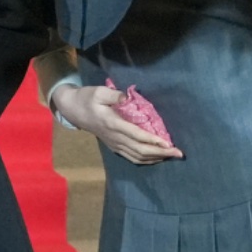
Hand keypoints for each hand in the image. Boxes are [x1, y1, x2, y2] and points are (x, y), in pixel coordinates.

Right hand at [51, 84, 181, 164]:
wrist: (73, 110)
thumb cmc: (87, 98)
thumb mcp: (99, 91)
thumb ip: (114, 94)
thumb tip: (127, 97)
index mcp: (112, 123)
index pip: (136, 135)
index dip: (153, 140)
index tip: (168, 142)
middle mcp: (114, 137)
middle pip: (140, 150)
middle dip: (161, 152)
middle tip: (178, 153)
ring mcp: (114, 144)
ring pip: (137, 156)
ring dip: (156, 158)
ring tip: (172, 156)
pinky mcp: (114, 146)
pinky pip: (131, 157)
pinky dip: (146, 160)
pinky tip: (157, 158)